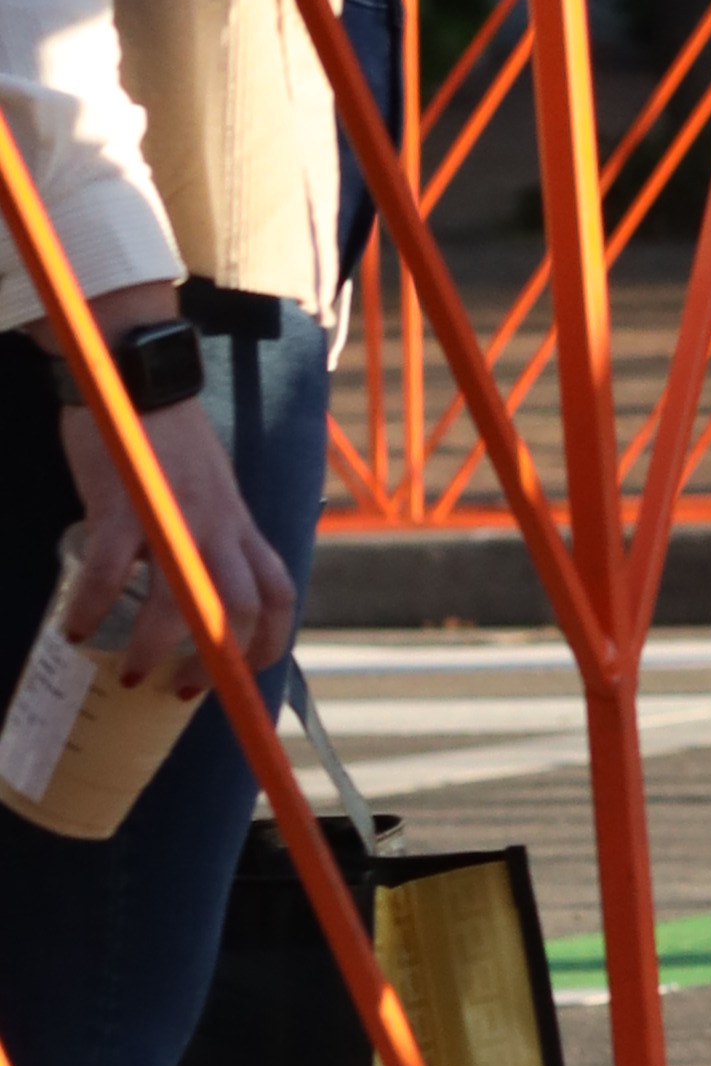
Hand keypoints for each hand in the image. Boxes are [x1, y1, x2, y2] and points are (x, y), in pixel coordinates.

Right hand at [57, 366, 290, 693]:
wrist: (135, 376)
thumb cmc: (164, 442)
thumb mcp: (208, 491)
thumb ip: (211, 534)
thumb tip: (200, 589)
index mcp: (239, 524)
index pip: (279, 592)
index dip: (270, 642)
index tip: (244, 675)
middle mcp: (218, 524)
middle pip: (243, 607)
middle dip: (218, 662)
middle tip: (182, 689)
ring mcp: (175, 516)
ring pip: (184, 601)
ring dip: (159, 649)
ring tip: (130, 673)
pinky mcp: (125, 506)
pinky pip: (110, 572)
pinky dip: (94, 608)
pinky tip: (77, 628)